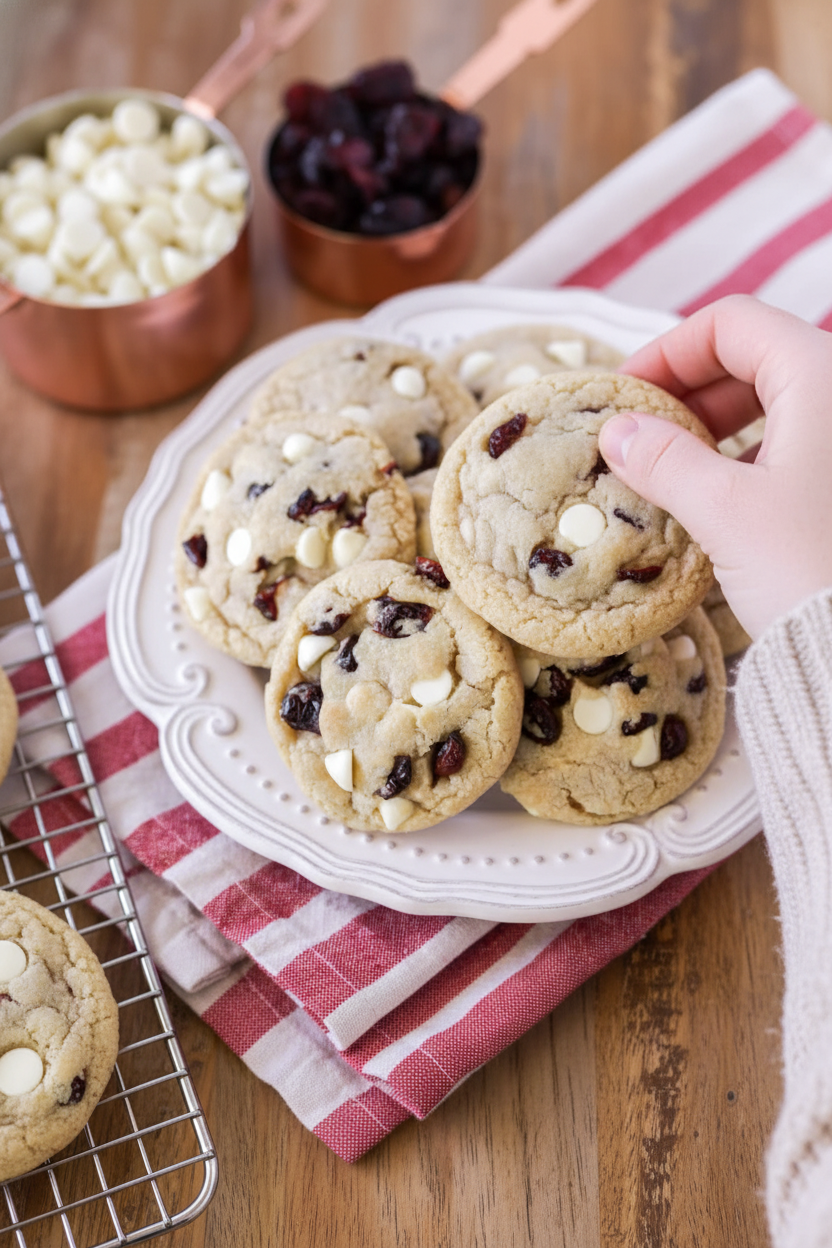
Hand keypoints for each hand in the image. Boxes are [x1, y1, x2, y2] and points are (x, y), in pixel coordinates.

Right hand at [597, 294, 831, 639]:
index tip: (625, 395)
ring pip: (776, 402)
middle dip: (689, 390)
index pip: (733, 323)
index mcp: (821, 376)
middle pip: (755, 357)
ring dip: (715, 425)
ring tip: (668, 466)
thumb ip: (665, 461)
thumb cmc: (810, 570)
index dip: (669, 350)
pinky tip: (714, 495)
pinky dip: (748, 456)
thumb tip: (617, 432)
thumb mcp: (724, 512)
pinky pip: (795, 443)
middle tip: (638, 432)